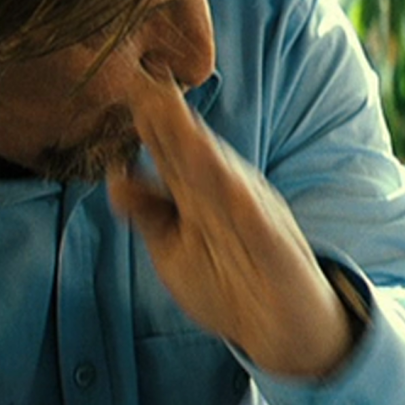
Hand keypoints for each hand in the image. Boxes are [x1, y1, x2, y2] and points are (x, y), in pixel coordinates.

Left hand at [108, 78, 354, 377]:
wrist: (289, 327)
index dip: (148, 119)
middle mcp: (228, 196)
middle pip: (194, 152)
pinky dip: (243, 204)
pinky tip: (227, 185)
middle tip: (142, 77)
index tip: (124, 82)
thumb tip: (116, 175)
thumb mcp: (176, 248)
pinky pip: (257, 224)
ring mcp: (254, 218)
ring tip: (174, 113)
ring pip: (221, 177)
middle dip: (169, 117)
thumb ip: (149, 213)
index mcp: (203, 194)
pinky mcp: (275, 248)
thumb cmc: (231, 286)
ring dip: (199, 144)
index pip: (171, 151)